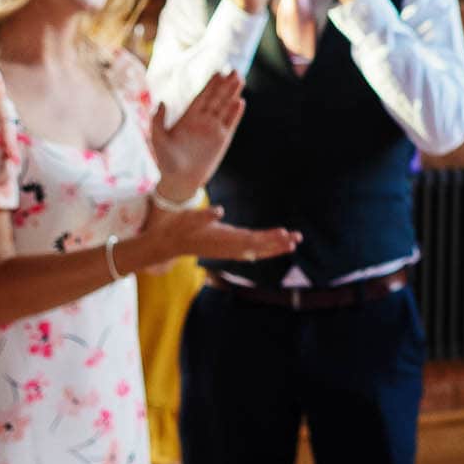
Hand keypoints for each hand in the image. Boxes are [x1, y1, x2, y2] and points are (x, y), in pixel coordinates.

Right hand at [137, 203, 298, 265]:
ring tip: (292, 243)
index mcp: (223, 238)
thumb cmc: (178, 227)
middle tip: (297, 238)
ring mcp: (227, 250)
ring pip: (256, 250)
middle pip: (259, 246)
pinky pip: (248, 252)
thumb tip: (219, 210)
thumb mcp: (190, 217)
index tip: (285, 234)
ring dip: (274, 248)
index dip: (269, 237)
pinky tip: (270, 251)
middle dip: (279, 243)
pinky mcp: (225, 250)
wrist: (166, 243)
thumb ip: (206, 214)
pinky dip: (262, 251)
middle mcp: (228, 246)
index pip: (252, 238)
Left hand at [149, 71, 244, 196]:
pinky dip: (235, 113)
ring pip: (225, 107)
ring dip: (232, 94)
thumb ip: (158, 121)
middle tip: (234, 70)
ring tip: (240, 79)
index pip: (202, 96)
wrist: (178, 180)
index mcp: (188, 117)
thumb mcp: (157, 139)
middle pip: (216, 98)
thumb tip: (162, 102)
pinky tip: (240, 102)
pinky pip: (230, 123)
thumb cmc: (165, 161)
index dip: (210, 84)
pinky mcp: (222, 140)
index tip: (218, 71)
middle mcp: (202, 121)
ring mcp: (213, 130)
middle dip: (225, 85)